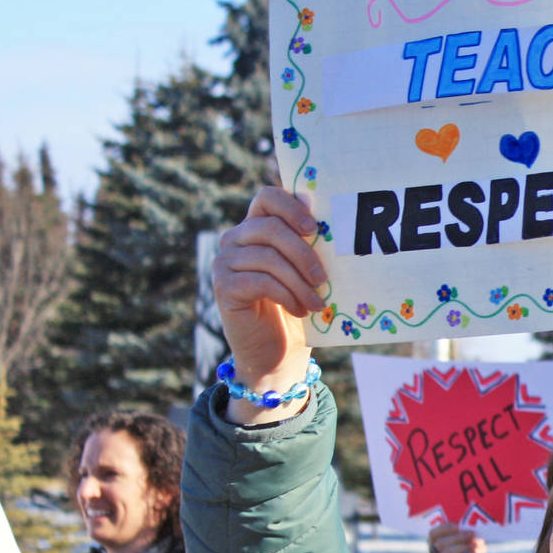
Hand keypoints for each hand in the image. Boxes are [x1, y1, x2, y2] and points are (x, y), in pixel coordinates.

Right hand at [212, 187, 327, 424]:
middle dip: (304, 253)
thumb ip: (310, 246)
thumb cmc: (297, 309)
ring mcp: (225, 262)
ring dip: (299, 281)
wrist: (277, 355)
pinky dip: (287, 295)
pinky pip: (260, 281)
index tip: (315, 227)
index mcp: (256, 227)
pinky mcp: (223, 287)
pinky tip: (300, 310)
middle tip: (324, 278)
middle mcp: (235, 239)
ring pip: (268, 257)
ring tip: (318, 303)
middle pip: (271, 228)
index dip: (291, 206)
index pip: (267, 197)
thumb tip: (328, 225)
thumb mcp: (306, 274)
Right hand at [427, 524, 491, 552]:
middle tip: (473, 534)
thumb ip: (465, 534)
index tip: (458, 525)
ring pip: (447, 552)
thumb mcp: (467, 543)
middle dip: (459, 537)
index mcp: (435, 545)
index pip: (433, 534)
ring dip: (465, 546)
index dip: (445, 528)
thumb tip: (470, 526)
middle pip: (441, 543)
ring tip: (479, 544)